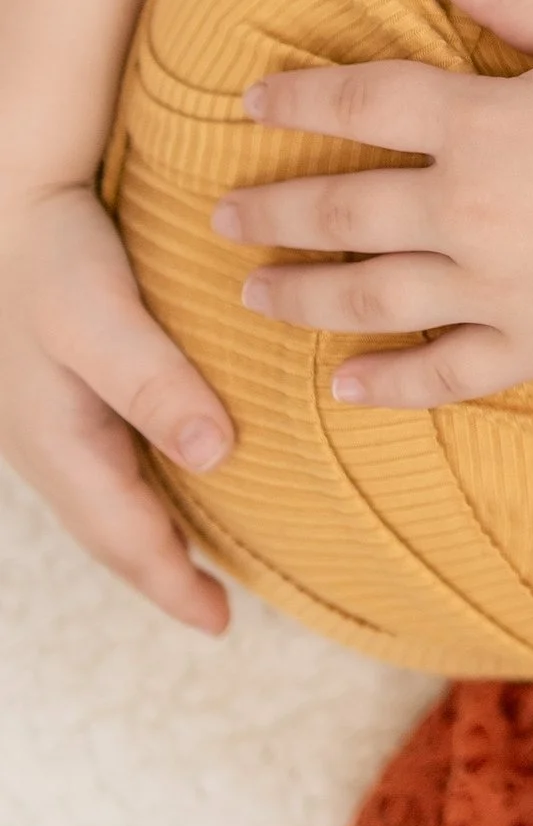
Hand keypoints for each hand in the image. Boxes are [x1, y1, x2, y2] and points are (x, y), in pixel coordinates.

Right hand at [0, 178, 233, 630]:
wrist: (7, 203)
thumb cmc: (53, 255)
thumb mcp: (102, 318)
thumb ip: (155, 384)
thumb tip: (214, 456)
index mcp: (57, 442)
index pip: (121, 536)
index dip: (171, 583)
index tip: (219, 622)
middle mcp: (46, 443)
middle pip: (108, 530)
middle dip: (158, 573)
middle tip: (215, 612)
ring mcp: (46, 421)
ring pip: (103, 501)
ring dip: (145, 537)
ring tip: (195, 567)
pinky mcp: (58, 394)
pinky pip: (101, 465)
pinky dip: (135, 494)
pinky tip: (168, 484)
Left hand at [210, 0, 532, 407]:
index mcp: (484, 122)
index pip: (363, 101)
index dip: (299, 96)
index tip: (251, 100)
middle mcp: (470, 209)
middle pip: (340, 209)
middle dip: (271, 211)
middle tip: (222, 215)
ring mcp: (497, 287)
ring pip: (369, 297)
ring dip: (301, 296)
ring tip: (254, 294)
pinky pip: (442, 372)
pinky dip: (387, 384)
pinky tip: (343, 386)